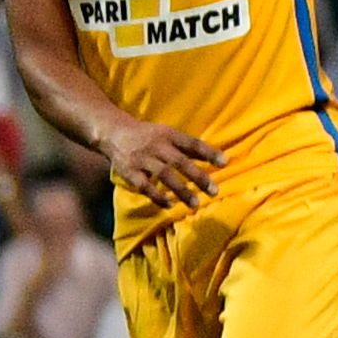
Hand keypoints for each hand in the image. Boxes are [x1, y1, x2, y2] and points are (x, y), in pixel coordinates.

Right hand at [96, 116, 224, 209]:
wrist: (113, 133)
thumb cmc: (148, 136)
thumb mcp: (168, 135)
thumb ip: (189, 147)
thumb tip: (218, 159)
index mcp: (168, 134)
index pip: (191, 143)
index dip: (208, 152)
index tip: (224, 163)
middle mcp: (155, 146)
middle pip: (179, 162)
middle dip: (198, 177)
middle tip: (214, 191)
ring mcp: (141, 159)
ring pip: (164, 175)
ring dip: (181, 190)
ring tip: (195, 204)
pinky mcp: (129, 172)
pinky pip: (145, 186)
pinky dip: (157, 196)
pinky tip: (170, 205)